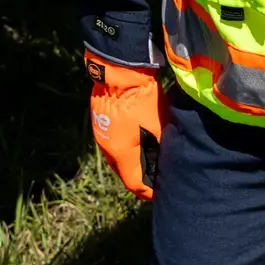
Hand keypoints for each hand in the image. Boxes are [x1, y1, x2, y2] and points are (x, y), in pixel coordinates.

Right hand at [86, 51, 161, 198]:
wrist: (119, 71)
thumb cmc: (143, 98)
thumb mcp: (158, 125)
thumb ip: (160, 147)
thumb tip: (165, 162)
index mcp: (121, 153)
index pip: (134, 183)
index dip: (147, 191)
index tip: (158, 193)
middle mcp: (108, 148)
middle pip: (124, 172)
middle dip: (139, 177)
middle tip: (155, 178)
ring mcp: (101, 136)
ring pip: (117, 157)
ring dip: (132, 161)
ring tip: (147, 160)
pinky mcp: (100, 123)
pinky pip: (113, 142)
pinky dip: (125, 147)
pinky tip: (136, 140)